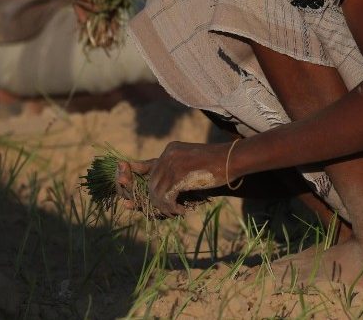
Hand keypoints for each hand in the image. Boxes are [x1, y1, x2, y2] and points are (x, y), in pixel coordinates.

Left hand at [115, 141, 233, 216]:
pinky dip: (171, 207)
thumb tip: (164, 190)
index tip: (129, 198)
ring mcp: (172, 164)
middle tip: (170, 210)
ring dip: (164, 206)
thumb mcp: (193, 162)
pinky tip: (182, 210)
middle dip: (156, 200)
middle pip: (150, 183)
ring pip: (156, 192)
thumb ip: (177, 170)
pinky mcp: (178, 176)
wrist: (233, 159)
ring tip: (177, 211)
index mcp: (170, 150)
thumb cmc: (218, 164)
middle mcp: (167, 155)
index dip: (135, 181)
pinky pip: (165, 197)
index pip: (146, 167)